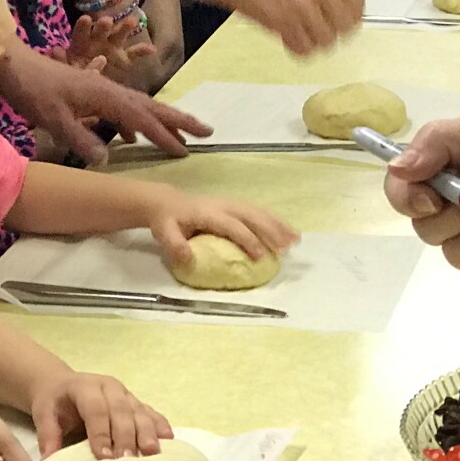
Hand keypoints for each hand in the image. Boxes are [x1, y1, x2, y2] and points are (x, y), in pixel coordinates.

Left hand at [0, 48, 210, 165]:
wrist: (12, 65)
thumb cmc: (32, 90)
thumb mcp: (54, 119)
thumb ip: (81, 140)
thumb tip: (108, 158)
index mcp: (105, 96)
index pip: (142, 119)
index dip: (165, 135)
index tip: (186, 150)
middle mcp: (109, 89)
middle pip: (151, 106)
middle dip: (179, 120)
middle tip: (207, 132)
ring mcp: (101, 89)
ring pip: (139, 106)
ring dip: (162, 120)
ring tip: (181, 135)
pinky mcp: (90, 92)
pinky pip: (122, 108)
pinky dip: (135, 121)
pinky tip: (134, 137)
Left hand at [30, 371, 171, 459]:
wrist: (62, 384)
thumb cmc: (54, 402)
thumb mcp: (43, 413)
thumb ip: (47, 435)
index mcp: (84, 387)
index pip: (95, 409)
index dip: (100, 432)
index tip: (103, 457)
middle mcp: (108, 387)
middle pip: (121, 411)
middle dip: (125, 436)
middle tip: (128, 460)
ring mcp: (125, 394)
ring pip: (139, 411)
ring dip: (147, 432)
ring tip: (152, 453)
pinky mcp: (135, 402)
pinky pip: (150, 412)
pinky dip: (159, 424)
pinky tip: (168, 438)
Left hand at [56, 11, 157, 73]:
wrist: (88, 87)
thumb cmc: (74, 72)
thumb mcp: (66, 68)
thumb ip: (61, 60)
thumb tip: (55, 49)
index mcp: (81, 41)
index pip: (81, 31)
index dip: (83, 26)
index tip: (86, 19)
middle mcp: (98, 40)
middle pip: (101, 29)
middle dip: (104, 25)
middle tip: (107, 22)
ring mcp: (112, 47)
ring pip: (119, 35)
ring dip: (125, 28)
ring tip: (132, 22)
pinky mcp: (124, 58)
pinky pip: (135, 53)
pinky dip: (143, 50)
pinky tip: (152, 49)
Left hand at [150, 194, 298, 265]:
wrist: (167, 202)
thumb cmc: (167, 221)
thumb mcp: (163, 232)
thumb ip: (174, 244)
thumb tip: (186, 257)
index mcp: (209, 213)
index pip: (233, 226)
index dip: (247, 240)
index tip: (261, 257)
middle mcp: (224, 206)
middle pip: (252, 216)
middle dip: (271, 231)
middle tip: (287, 248)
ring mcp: (232, 204)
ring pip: (260, 212)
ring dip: (278, 225)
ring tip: (296, 240)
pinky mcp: (236, 206)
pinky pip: (259, 212)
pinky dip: (275, 221)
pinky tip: (288, 232)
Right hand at [220, 0, 363, 56]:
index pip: (358, 1)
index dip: (352, 12)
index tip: (346, 15)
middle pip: (346, 25)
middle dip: (338, 28)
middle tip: (329, 27)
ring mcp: (302, 7)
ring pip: (325, 39)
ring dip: (319, 38)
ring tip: (310, 32)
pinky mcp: (281, 24)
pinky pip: (303, 47)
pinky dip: (300, 46)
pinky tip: (294, 36)